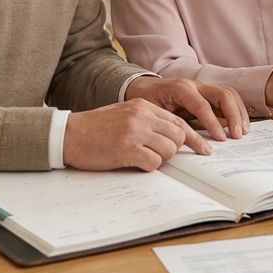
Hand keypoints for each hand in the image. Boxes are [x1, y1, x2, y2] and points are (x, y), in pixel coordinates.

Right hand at [63, 100, 205, 170]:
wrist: (68, 134)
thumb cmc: (95, 128)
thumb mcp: (124, 115)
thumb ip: (147, 121)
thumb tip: (172, 137)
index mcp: (142, 105)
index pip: (178, 120)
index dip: (193, 137)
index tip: (204, 149)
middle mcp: (141, 116)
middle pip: (179, 135)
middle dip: (174, 149)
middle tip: (159, 155)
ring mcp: (134, 132)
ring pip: (169, 150)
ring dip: (160, 159)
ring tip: (142, 158)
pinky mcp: (127, 149)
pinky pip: (153, 162)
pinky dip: (148, 166)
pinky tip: (134, 163)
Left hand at [126, 76, 248, 140]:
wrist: (142, 87)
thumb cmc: (147, 100)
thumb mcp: (153, 112)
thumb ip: (168, 123)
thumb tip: (181, 141)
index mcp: (180, 89)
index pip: (202, 105)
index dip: (212, 122)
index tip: (220, 139)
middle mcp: (195, 85)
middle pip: (222, 94)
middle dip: (233, 115)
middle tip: (237, 135)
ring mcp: (203, 88)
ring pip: (229, 94)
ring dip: (239, 112)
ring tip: (243, 131)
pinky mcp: (207, 93)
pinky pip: (227, 98)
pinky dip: (237, 110)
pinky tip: (240, 125)